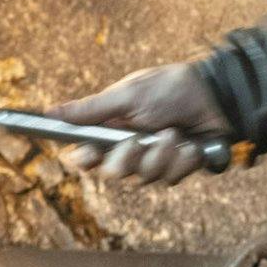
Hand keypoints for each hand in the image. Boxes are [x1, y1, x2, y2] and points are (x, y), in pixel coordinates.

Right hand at [46, 63, 231, 184]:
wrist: (216, 97)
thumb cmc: (169, 88)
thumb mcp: (127, 95)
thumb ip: (90, 110)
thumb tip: (49, 112)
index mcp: (111, 127)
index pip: (86, 154)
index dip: (86, 159)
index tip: (90, 155)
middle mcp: (128, 146)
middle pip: (113, 173)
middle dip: (129, 157)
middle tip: (139, 139)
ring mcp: (153, 159)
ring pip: (143, 178)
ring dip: (161, 155)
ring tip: (174, 133)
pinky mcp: (175, 168)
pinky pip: (169, 178)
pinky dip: (181, 160)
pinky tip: (190, 145)